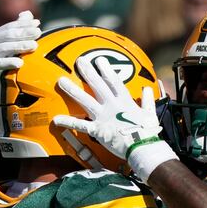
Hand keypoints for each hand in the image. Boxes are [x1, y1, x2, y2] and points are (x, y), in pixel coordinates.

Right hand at [0, 11, 41, 111]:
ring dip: (19, 46)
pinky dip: (8, 63)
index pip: (10, 27)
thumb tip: (28, 14)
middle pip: (8, 35)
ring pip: (4, 48)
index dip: (23, 24)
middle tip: (38, 32)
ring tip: (33, 46)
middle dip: (24, 33)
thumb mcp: (3, 45)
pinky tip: (20, 63)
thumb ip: (15, 31)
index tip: (37, 23)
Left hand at [55, 57, 174, 178]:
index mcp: (125, 101)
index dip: (106, 69)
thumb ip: (148, 100)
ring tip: (60, 81)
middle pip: (97, 85)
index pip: (113, 81)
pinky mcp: (97, 130)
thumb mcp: (150, 114)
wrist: (142, 147)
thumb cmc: (148, 132)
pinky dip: (68, 122)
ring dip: (72, 90)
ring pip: (85, 100)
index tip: (99, 60)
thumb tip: (149, 89)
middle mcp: (112, 105)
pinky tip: (56, 119)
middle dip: (87, 71)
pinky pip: (80, 125)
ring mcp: (103, 116)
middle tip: (79, 61)